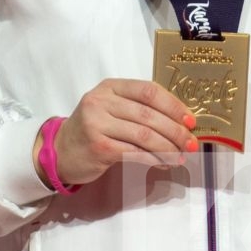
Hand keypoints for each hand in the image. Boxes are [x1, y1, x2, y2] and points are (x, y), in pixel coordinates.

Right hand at [33, 78, 198, 188]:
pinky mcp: (99, 147)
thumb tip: (179, 121)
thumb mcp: (110, 108)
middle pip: (149, 114)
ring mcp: (97, 124)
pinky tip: (164, 163)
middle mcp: (101, 102)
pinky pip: (134, 152)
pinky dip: (154, 159)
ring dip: (168, 147)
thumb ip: (138, 108)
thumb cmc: (92, 129)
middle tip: (191, 143)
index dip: (173, 105)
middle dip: (175, 130)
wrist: (59, 151)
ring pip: (144, 135)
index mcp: (110, 87)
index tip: (190, 120)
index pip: (148, 91)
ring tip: (180, 156)